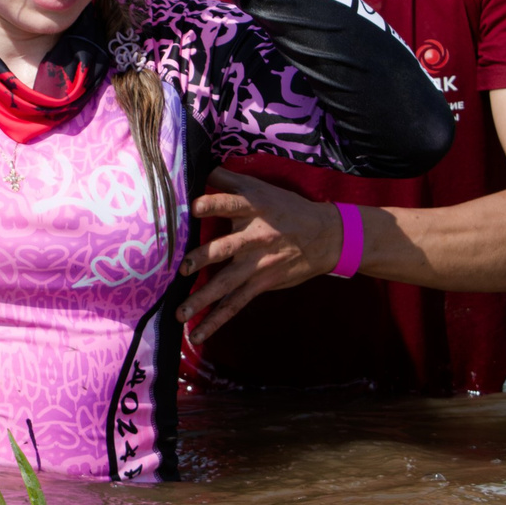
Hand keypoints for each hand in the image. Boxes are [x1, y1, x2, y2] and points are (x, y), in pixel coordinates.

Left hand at [177, 169, 341, 340]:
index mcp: (252, 208)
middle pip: (225, 248)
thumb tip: (199, 170)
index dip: (213, 204)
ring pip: (226, 283)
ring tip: (180, 313)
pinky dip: (215, 320)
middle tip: (184, 268)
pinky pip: (234, 305)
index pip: (230, 203)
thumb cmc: (285, 208)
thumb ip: (229, 179)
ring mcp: (256, 263)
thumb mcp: (261, 187)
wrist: (325, 236)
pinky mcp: (261, 283)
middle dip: (204, 258)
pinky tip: (196, 334)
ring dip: (203, 299)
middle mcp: (253, 236)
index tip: (194, 206)